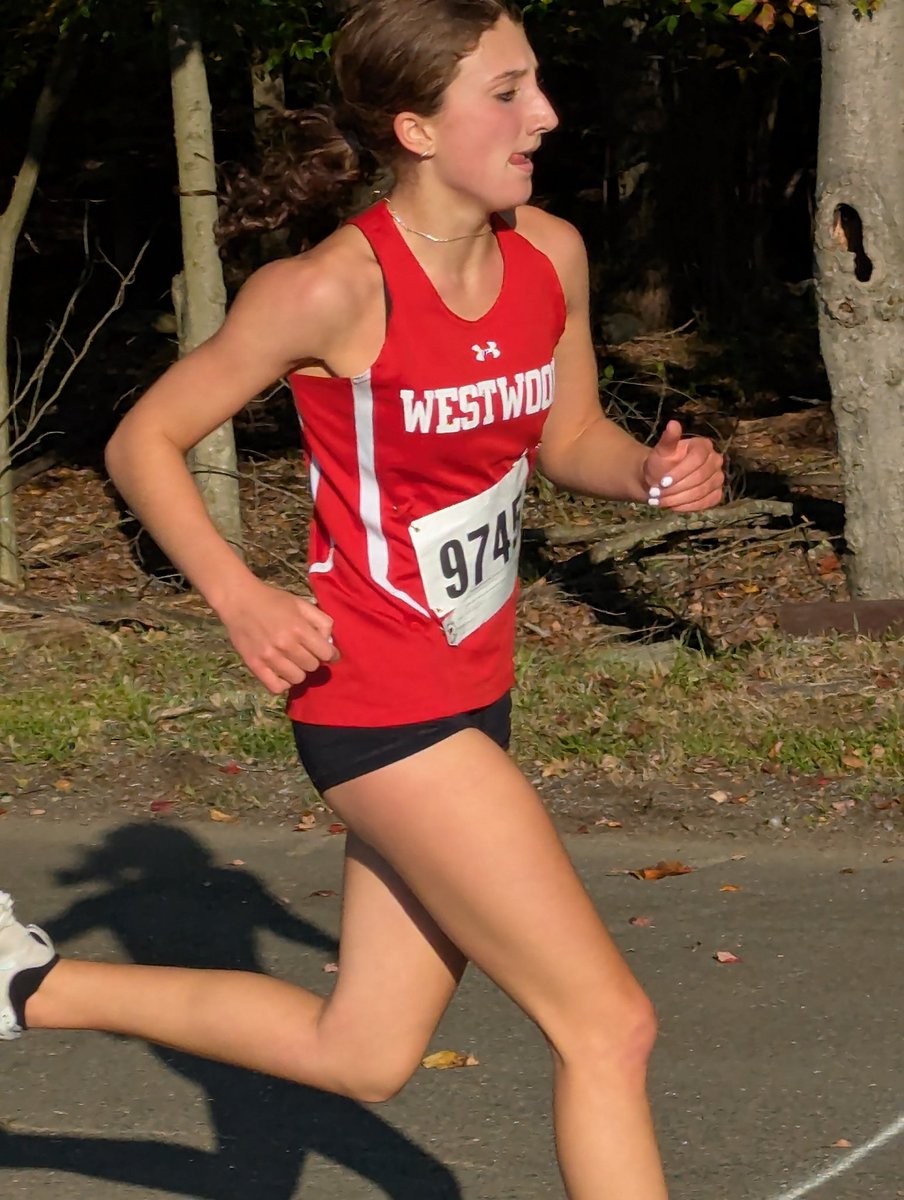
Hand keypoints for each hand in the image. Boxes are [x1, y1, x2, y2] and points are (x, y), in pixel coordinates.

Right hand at [215, 579, 339, 694]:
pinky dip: (283, 683)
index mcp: (299, 628)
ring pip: (297, 678)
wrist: (239, 600)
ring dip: (299, 671)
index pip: (326, 653)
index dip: (331, 654)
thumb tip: (329, 643)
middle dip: (313, 659)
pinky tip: (283, 673)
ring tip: (293, 661)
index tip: (328, 653)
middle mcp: (285, 644)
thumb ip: (321, 621)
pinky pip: (276, 687)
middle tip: (306, 652)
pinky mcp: (255, 665)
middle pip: (313, 666)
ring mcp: (269, 657)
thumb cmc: (273, 600)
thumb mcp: (301, 604)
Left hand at [641, 420, 723, 511]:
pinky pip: (708, 502)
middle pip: (701, 476)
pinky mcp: (717, 493)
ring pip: (703, 491)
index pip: (698, 458)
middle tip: (658, 494)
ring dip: (680, 498)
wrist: (659, 481)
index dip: (680, 472)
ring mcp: (718, 477)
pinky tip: (674, 505)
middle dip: (677, 488)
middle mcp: (716, 460)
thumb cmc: (660, 464)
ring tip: (662, 501)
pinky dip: (689, 506)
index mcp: (704, 445)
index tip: (662, 482)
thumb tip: (673, 423)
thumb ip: (668, 439)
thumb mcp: (660, 451)